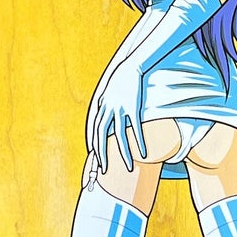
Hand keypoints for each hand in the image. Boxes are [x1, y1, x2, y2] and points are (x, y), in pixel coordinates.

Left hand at [87, 58, 145, 172]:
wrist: (131, 67)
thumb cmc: (119, 81)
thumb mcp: (106, 93)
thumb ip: (102, 107)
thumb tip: (100, 119)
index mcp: (101, 106)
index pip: (94, 129)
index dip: (93, 143)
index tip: (93, 156)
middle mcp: (107, 109)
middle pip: (102, 136)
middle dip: (102, 154)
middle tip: (104, 169)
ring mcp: (120, 108)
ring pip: (120, 135)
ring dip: (123, 153)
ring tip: (129, 167)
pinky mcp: (134, 107)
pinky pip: (136, 128)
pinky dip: (139, 141)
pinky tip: (142, 152)